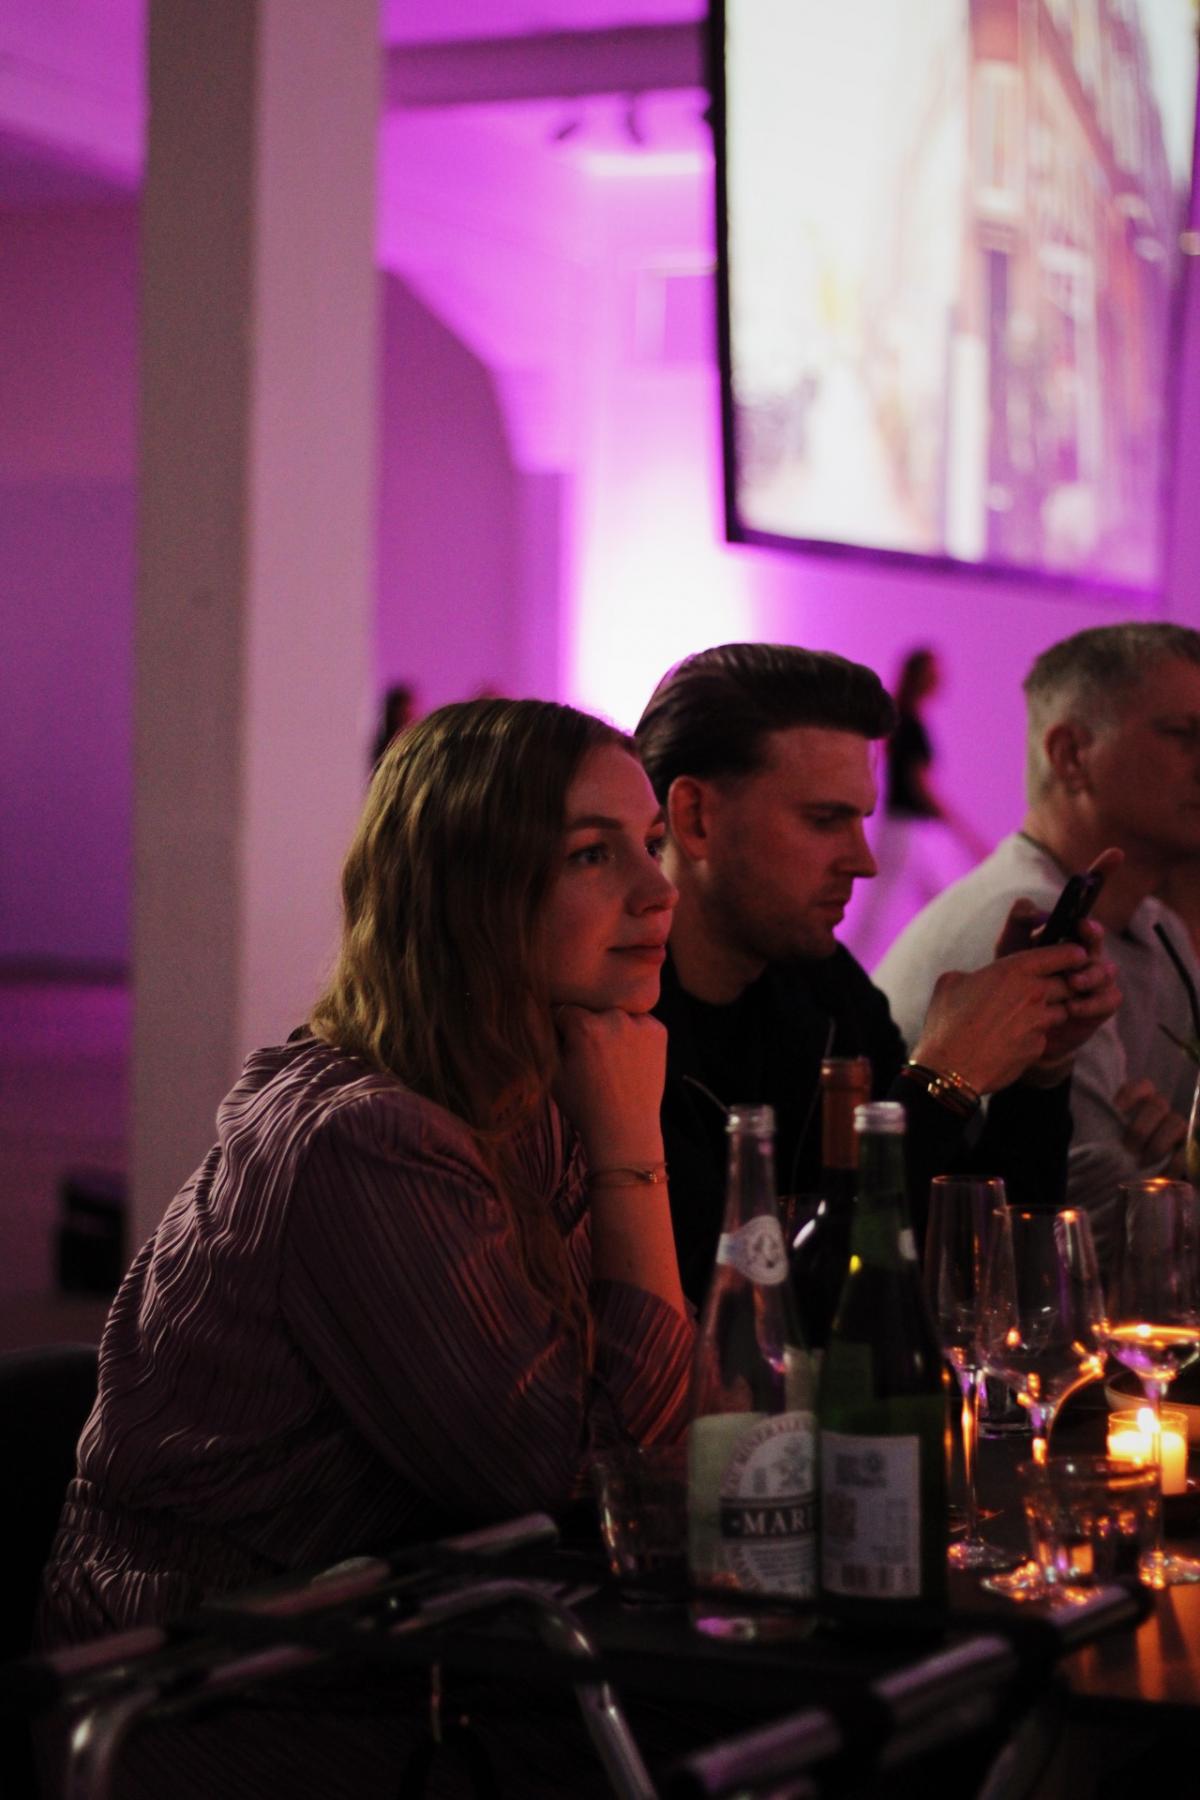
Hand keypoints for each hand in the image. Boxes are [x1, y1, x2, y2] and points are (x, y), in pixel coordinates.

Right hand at [551, 1005, 666, 1168]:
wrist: (625, 1129)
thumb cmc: (584, 1104)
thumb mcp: (552, 1071)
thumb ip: (542, 1034)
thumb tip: (535, 1006)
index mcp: (584, 1026)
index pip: (564, 1010)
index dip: (561, 1029)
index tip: (567, 1048)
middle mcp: (614, 1018)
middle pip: (592, 1009)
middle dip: (587, 1025)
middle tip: (590, 1057)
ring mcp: (640, 1023)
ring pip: (616, 1013)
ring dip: (610, 1026)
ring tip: (611, 1059)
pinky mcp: (658, 1031)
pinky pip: (638, 1022)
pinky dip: (632, 1033)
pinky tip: (628, 1059)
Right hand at [911, 940, 1089, 1095]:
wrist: (950, 1068)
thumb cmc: (946, 1022)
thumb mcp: (950, 983)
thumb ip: (973, 974)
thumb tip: (975, 979)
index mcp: (1014, 971)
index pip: (1062, 954)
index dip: (1071, 953)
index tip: (1075, 954)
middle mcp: (1034, 994)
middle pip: (1069, 984)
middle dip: (1064, 984)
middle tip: (1048, 986)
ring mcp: (1039, 1022)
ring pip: (1062, 1011)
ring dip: (1051, 1010)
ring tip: (1027, 1015)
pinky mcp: (1038, 1047)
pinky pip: (1044, 1036)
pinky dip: (1034, 1036)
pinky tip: (1012, 1039)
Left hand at [994, 891, 1121, 1079]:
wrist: (1019, 1027)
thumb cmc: (1014, 983)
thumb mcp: (1009, 952)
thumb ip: (1016, 926)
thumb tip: (1030, 908)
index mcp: (1065, 932)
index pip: (1086, 900)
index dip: (1102, 874)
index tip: (1115, 853)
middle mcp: (1085, 950)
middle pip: (1096, 935)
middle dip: (1091, 933)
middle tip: (1081, 931)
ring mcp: (1095, 976)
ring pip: (1104, 968)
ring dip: (1088, 973)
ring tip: (1070, 983)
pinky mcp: (1100, 1004)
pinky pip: (1106, 998)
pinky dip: (1089, 1002)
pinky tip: (1071, 1006)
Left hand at [1114, 1077, 1188, 1171]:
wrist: (1140, 1173)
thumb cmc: (1118, 1149)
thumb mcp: (1110, 1135)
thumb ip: (1108, 1128)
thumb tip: (1098, 1127)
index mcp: (1142, 1100)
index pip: (1142, 1086)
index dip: (1130, 1095)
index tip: (1117, 1110)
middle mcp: (1162, 1109)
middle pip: (1158, 1105)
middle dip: (1142, 1128)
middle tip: (1129, 1148)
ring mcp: (1178, 1125)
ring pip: (1177, 1123)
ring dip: (1159, 1144)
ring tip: (1143, 1163)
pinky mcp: (1189, 1145)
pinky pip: (1188, 1149)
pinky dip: (1176, 1163)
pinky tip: (1163, 1176)